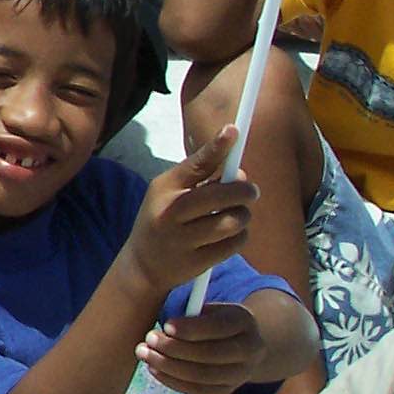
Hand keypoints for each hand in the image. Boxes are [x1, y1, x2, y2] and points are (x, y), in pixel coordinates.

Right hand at [122, 125, 255, 297]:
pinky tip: (229, 236)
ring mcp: (183, 239)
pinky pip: (235, 243)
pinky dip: (240, 237)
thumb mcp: (169, 194)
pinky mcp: (198, 261)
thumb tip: (241, 175)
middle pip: (222, 195)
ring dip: (243, 216)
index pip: (194, 164)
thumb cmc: (163, 220)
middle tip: (251, 192)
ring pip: (234, 220)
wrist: (142, 263)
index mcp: (164, 188)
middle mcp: (171, 212)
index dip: (216, 147)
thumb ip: (201, 181)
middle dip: (245, 191)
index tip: (233, 130)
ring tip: (237, 216)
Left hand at [137, 300, 266, 393]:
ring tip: (145, 354)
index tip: (166, 325)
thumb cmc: (214, 320)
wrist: (242, 344)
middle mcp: (249, 350)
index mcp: (243, 322)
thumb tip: (165, 326)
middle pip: (211, 355)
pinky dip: (174, 382)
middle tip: (149, 339)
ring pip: (204, 376)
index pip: (219, 327)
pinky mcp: (227, 390)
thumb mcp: (209, 308)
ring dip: (169, 367)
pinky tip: (154, 369)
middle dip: (176, 348)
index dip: (192, 328)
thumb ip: (191, 313)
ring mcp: (241, 374)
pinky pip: (200, 391)